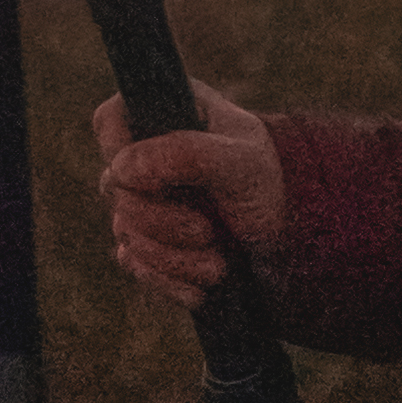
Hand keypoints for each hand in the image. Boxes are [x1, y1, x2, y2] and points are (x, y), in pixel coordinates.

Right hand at [94, 76, 286, 304]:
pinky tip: (200, 287)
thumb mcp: (240, 160)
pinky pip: (134, 264)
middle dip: (161, 221)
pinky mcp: (149, 240)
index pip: (111, 121)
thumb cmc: (268, 182)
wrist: (291, 237)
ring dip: (171, 257)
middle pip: (114, 188)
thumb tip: (124, 166)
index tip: (154, 180)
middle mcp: (150, 154)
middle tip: (206, 232)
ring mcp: (146, 199)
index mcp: (169, 115)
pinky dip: (167, 280)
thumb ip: (187, 154)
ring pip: (124, 232)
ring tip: (217, 266)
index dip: (119, 151)